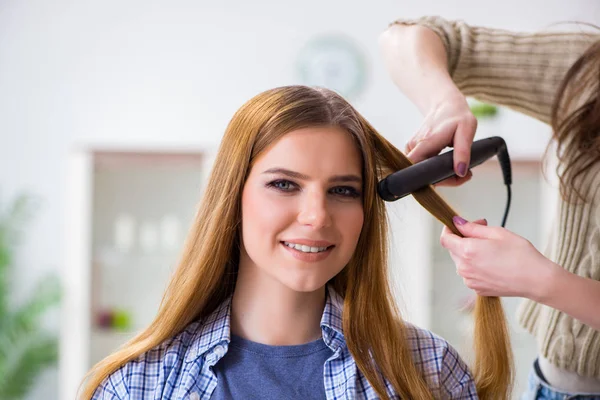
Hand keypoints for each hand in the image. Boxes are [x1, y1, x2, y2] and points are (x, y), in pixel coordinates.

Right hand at [406, 93, 476, 186]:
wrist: (444, 104)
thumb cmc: (457, 116)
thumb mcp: (467, 130)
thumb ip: (463, 152)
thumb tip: (460, 171)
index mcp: (426, 142)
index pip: (416, 169)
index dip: (432, 179)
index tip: (451, 177)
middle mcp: (414, 146)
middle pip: (420, 174)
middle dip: (442, 180)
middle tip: (462, 175)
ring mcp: (411, 148)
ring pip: (421, 171)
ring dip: (440, 175)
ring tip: (457, 167)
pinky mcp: (412, 149)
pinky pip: (420, 165)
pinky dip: (434, 169)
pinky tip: (447, 163)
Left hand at [439, 217, 558, 299]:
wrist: (536, 280)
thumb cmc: (521, 255)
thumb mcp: (497, 233)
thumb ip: (472, 228)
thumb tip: (457, 223)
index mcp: (467, 251)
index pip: (445, 239)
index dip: (449, 229)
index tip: (458, 225)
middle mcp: (464, 268)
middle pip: (453, 250)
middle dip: (463, 239)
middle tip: (484, 232)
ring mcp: (470, 280)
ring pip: (462, 262)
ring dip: (470, 253)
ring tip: (492, 249)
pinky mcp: (477, 289)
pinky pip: (470, 273)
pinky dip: (476, 266)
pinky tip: (494, 263)